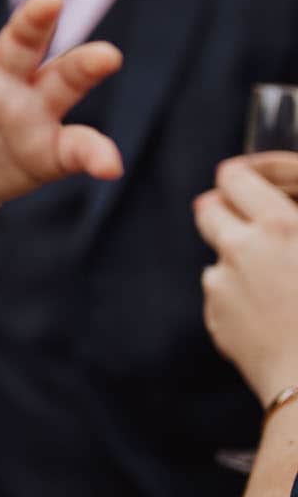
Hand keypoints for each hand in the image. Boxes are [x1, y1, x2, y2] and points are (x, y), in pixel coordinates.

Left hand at [0, 0, 123, 209]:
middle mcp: (2, 76)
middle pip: (21, 42)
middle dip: (35, 20)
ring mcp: (30, 109)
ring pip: (61, 80)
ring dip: (84, 66)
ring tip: (108, 55)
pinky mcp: (50, 150)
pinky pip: (77, 148)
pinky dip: (95, 154)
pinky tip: (110, 164)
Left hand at [194, 153, 297, 404]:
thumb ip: (293, 223)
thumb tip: (283, 220)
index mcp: (280, 226)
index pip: (233, 176)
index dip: (241, 178)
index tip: (253, 186)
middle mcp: (241, 249)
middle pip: (208, 209)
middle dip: (225, 212)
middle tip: (254, 226)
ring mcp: (223, 286)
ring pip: (217, 257)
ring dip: (237, 260)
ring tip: (281, 284)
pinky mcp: (217, 320)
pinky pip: (222, 297)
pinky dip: (239, 299)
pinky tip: (275, 317)